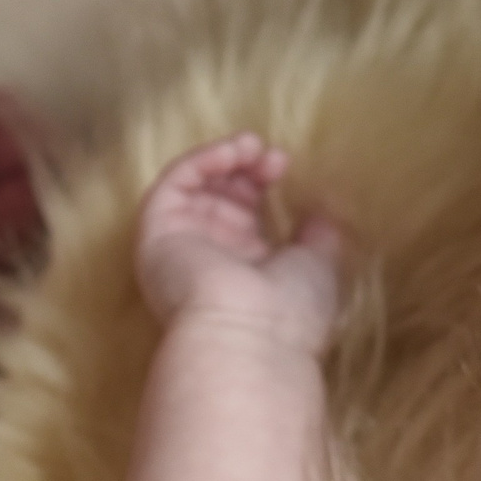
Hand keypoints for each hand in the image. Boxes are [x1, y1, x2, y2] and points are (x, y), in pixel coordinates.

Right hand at [135, 134, 341, 351]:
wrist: (251, 334)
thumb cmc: (292, 310)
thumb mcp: (320, 266)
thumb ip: (320, 235)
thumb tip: (322, 209)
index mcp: (247, 270)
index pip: (247, 215)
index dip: (265, 184)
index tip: (286, 166)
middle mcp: (211, 257)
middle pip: (220, 196)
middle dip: (247, 169)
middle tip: (274, 158)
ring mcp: (182, 244)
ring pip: (194, 186)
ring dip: (224, 158)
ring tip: (251, 146)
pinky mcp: (157, 231)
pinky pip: (173, 184)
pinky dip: (201, 160)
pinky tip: (231, 152)